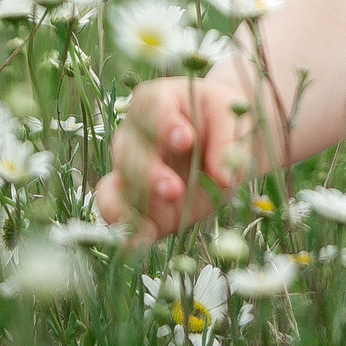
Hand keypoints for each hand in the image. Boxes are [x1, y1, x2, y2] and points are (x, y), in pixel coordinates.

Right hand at [94, 57, 260, 245]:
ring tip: (149, 226)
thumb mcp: (233, 116)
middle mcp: (136, 134)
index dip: (164, 124)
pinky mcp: (137, 202)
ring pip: (113, 185)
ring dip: (129, 205)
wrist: (225, 143)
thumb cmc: (224, 120)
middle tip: (174, 189)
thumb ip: (228, 141)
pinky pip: (118, 215)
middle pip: (127, 150)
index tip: (185, 139)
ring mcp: (131, 170)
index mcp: (159, 101)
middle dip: (148, 172)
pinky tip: (139, 244)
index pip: (151, 106)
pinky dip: (125, 231)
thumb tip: (224, 176)